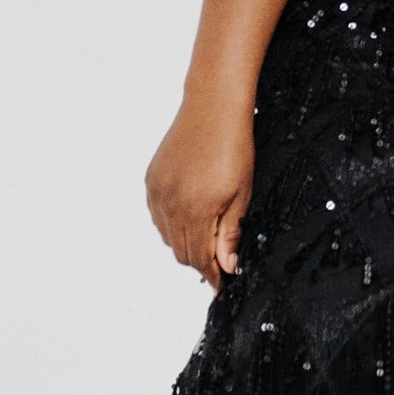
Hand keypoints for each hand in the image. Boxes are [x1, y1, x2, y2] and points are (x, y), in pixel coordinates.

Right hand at [147, 93, 254, 286]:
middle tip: (220, 260)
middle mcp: (171, 205)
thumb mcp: (242, 193)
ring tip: (207, 235)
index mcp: (196, 211)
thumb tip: (226, 265)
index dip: (213, 276)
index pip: (200, 259)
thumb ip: (230, 232)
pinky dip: (171, 224)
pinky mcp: (151, 180)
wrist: (212, 108)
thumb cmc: (234, 146)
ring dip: (186, 243)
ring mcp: (157, 192)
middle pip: (182, 252)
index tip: (222, 286)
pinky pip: (158, 216)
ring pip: (168, 236)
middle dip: (201, 261)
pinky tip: (188, 216)